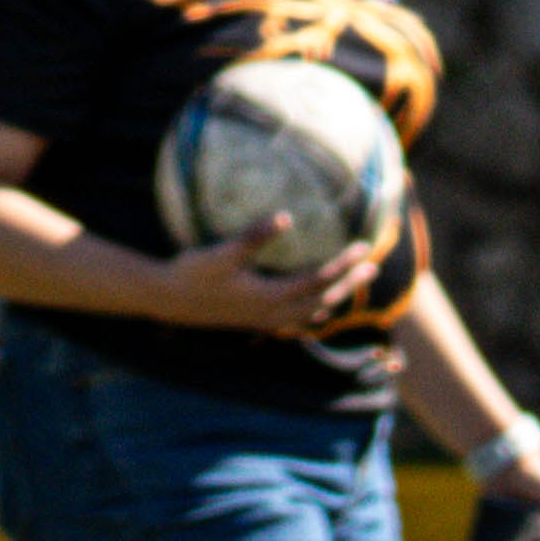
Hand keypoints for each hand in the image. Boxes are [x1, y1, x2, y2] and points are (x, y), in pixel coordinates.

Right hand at [139, 223, 369, 334]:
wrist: (167, 300)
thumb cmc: (191, 272)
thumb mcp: (221, 252)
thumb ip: (254, 236)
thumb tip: (285, 216)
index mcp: (269, 296)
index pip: (317, 280)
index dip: (342, 263)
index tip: (364, 246)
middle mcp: (272, 313)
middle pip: (322, 300)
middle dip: (348, 284)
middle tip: (372, 267)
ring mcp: (263, 321)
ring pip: (310, 315)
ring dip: (333, 300)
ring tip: (349, 287)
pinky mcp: (253, 322)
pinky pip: (292, 324)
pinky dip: (310, 316)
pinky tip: (313, 311)